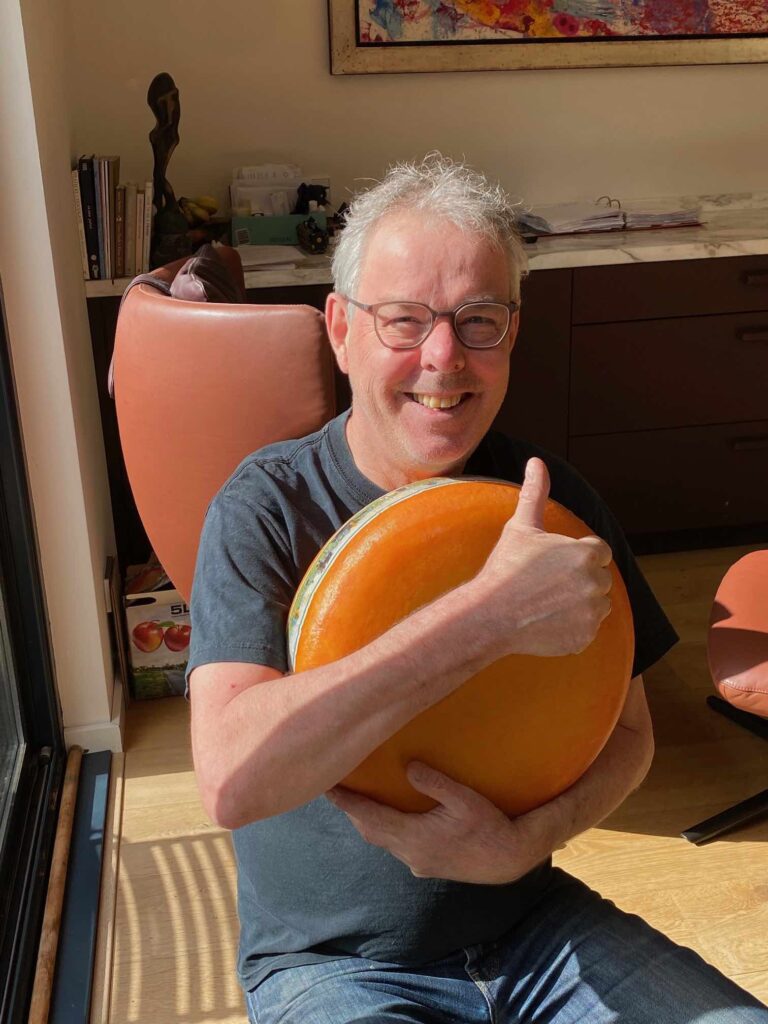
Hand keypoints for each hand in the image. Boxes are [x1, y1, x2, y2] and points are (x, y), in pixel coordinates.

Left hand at [326, 762, 538, 884]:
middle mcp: (410, 854)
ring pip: (382, 840)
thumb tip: (407, 767)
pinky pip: (396, 846)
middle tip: (336, 788)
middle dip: (352, 810)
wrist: (510, 859)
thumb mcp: (465, 799)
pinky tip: (390, 817)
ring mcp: (418, 863)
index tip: (326, 788)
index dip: (346, 803)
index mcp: (414, 837)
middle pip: (369, 830)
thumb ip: (435, 783)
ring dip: (368, 821)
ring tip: (357, 799)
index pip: (369, 817)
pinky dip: (385, 829)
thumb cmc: (490, 825)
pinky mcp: (427, 865)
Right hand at [475, 458, 612, 656]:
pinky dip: (573, 628)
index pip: (598, 552)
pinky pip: (587, 630)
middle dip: (580, 580)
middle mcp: (594, 583)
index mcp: (586, 553)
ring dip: (581, 604)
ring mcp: (591, 613)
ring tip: (547, 603)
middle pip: (599, 579)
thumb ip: (535, 493)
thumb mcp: (521, 527)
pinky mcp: (584, 639)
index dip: (576, 556)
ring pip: (597, 605)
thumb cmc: (505, 568)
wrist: (489, 615)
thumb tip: (536, 462)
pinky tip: (547, 621)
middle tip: (546, 585)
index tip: (554, 565)